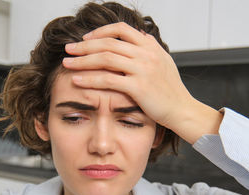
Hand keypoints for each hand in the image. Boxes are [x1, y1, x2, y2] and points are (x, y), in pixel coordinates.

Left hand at [61, 22, 221, 143]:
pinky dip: (89, 79)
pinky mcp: (138, 87)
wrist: (182, 110)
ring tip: (67, 63)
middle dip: (84, 45)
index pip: (121, 29)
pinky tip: (77, 80)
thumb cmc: (171, 89)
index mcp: (150, 46)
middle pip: (108, 42)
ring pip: (105, 58)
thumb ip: (151, 48)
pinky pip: (107, 79)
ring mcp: (142, 70)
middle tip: (68, 49)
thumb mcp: (164, 62)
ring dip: (82, 60)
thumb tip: (141, 35)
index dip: (100, 31)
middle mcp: (146, 54)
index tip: (86, 38)